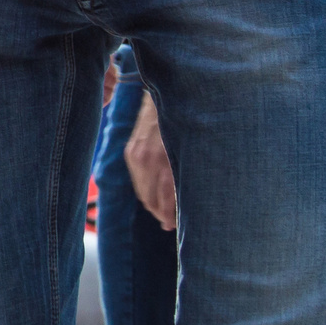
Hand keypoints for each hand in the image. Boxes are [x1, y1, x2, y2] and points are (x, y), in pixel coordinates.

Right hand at [125, 92, 177, 231]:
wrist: (168, 97)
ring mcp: (137, 156)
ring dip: (153, 205)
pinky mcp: (131, 152)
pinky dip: (146, 190)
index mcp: (166, 163)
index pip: (165, 203)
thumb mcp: (194, 152)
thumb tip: (190, 203)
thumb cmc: (189, 125)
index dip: (171, 218)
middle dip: (162, 215)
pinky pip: (138, 181)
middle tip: (172, 223)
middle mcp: (148, 161)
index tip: (176, 227)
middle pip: (152, 202)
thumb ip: (188, 177)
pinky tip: (155, 193)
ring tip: (164, 212)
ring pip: (143, 194)